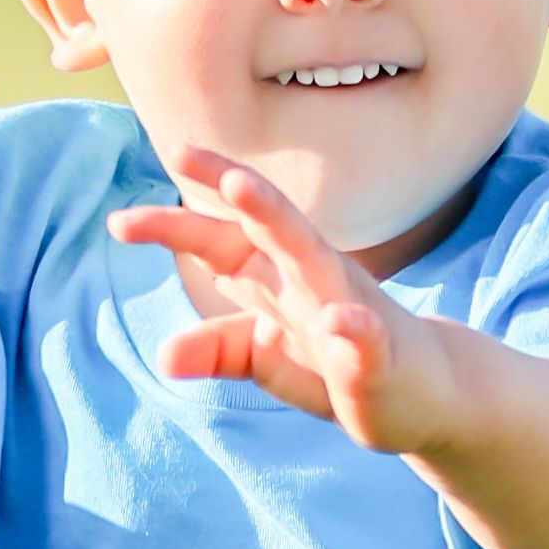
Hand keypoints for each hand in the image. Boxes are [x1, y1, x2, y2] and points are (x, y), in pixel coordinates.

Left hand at [108, 150, 463, 455]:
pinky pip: (370, 339)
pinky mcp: (384, 356)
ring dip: (277, 220)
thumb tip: (164, 353)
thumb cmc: (347, 367)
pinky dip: (356, 330)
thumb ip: (224, 349)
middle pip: (263, 225)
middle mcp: (313, 280)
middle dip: (223, 188)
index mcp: (279, 282)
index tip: (119, 221)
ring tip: (241, 189)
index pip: (222, 242)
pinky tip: (342, 324)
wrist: (429, 396)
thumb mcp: (275, 361)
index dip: (174, 227)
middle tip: (178, 153)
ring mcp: (351, 312)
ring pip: (313, 256)